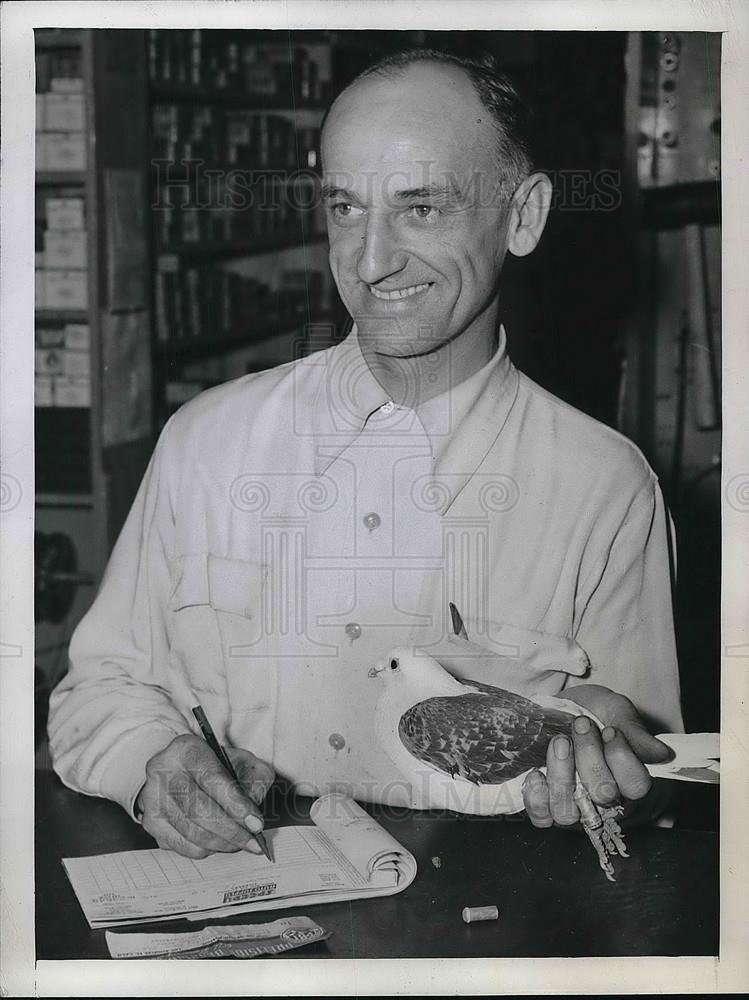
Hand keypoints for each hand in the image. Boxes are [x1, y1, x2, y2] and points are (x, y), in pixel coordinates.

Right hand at [136, 734, 274, 858]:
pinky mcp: (151, 822)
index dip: (236, 804)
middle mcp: (163, 771)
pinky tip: (220, 842)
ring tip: (241, 842)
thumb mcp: (242, 761)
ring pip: (190, 831)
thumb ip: (254, 781)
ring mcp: (153, 798)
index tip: (255, 822)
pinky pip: (181, 846)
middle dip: (231, 830)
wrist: (184, 770)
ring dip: (221, 843)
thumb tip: (252, 815)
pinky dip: (206, 849)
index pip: (212, 778)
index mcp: (186, 749)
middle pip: (198, 809)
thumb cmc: (216, 766)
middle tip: (253, 840)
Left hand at [522, 684, 673, 828]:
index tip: (609, 731)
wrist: (559, 709)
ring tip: (559, 742)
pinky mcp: (546, 808)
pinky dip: (536, 795)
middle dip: (589, 756)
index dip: (621, 758)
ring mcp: (574, 808)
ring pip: (568, 811)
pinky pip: (541, 816)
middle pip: (602, 795)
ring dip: (561, 774)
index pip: (636, 786)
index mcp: (630, 781)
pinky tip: (538, 771)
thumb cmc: (593, 712)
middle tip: (581, 726)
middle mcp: (604, 803)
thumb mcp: (615, 710)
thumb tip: (662, 754)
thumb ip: (634, 730)